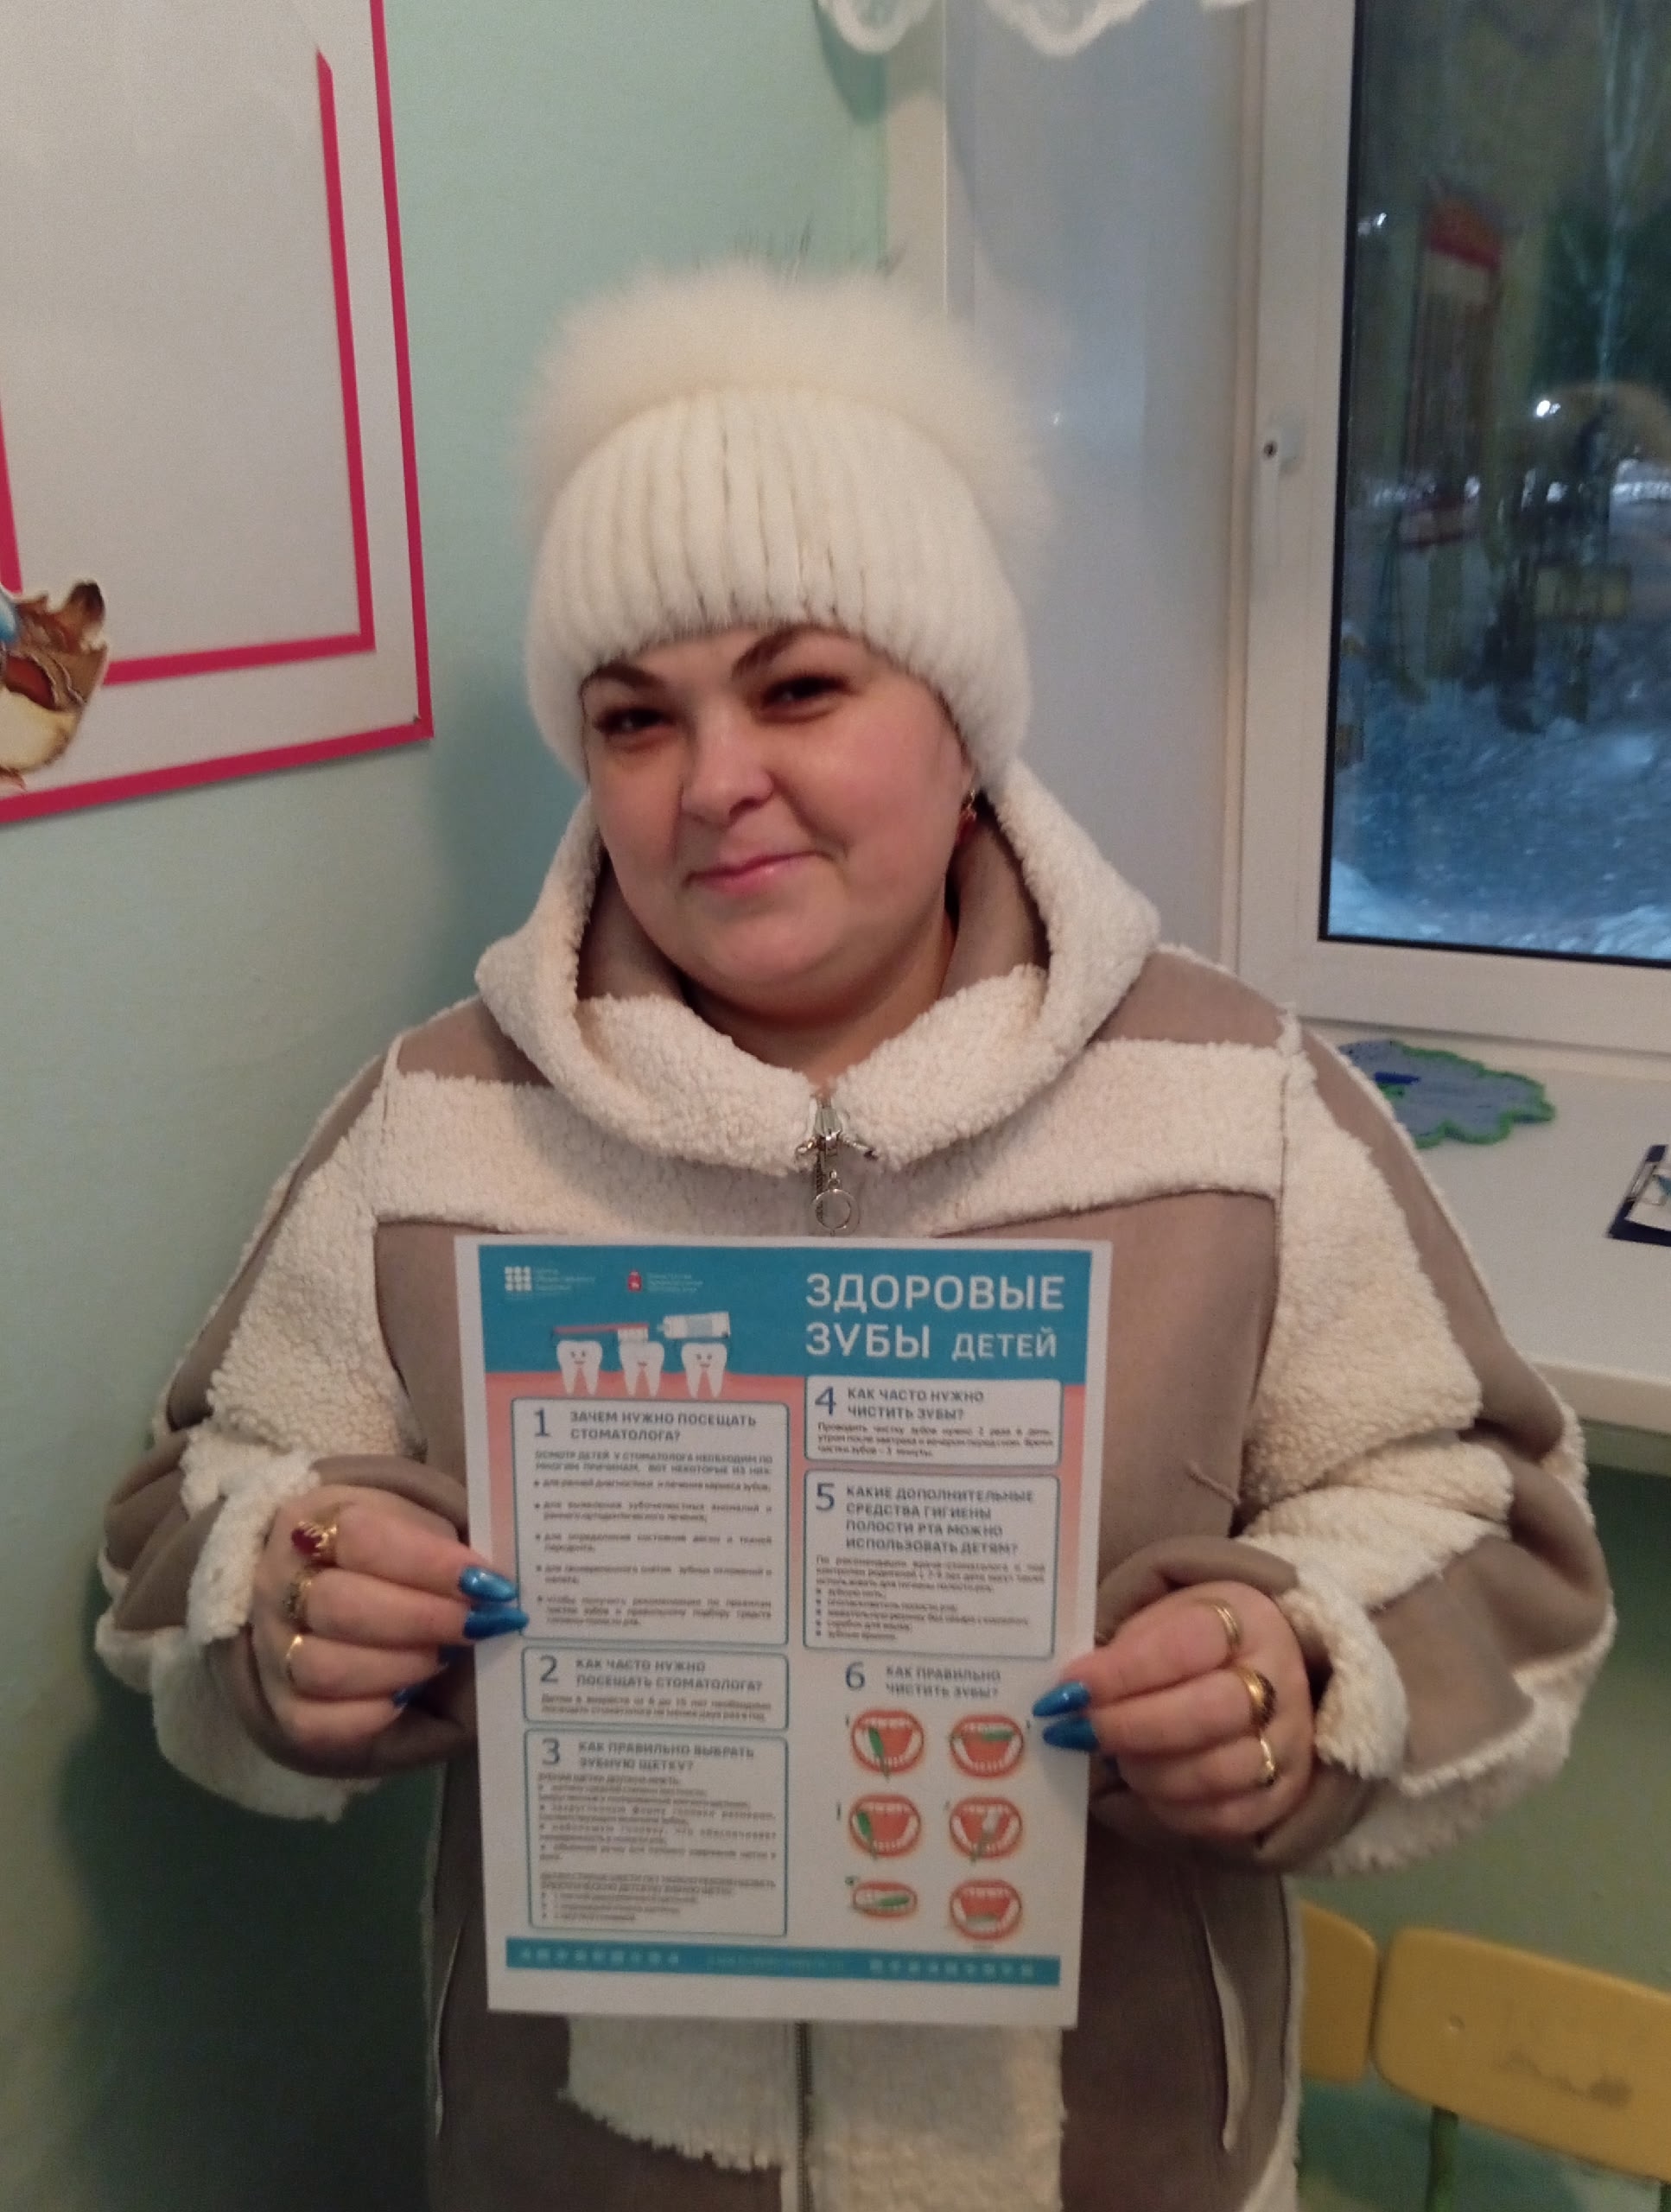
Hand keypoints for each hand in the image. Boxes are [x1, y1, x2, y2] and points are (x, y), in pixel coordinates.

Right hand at [250, 1484, 524, 1760]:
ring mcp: (271, 1646)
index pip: (363, 1538)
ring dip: (400, 1666)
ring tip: (443, 1657)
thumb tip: (494, 1587)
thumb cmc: (389, 1546)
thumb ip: (446, 1542)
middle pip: (340, 1606)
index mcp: (311, 1519)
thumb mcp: (413, 1519)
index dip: (431, 1564)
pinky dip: (369, 1715)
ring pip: (324, 1668)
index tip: (488, 1583)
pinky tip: (406, 1696)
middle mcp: (277, 1582)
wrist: (327, 1580)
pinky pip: (314, 1723)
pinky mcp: (280, 1703)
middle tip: (477, 1625)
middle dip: (424, 1620)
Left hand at [1032, 1580, 1314, 1839]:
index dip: (1122, 1672)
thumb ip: (1122, 1650)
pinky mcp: (1285, 1794)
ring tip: (1113, 1757)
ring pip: (1217, 1773)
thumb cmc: (1193, 1643)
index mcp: (1248, 1619)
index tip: (1069, 1690)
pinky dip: (1172, 1808)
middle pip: (1209, 1713)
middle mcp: (1281, 1680)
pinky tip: (1144, 1785)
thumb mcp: (1162, 1619)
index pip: (1186, 1646)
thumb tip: (1071, 1695)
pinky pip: (1224, 1818)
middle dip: (1131, 1727)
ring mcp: (1289, 1741)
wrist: (1260, 1673)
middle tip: (1078, 1731)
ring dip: (1148, 1771)